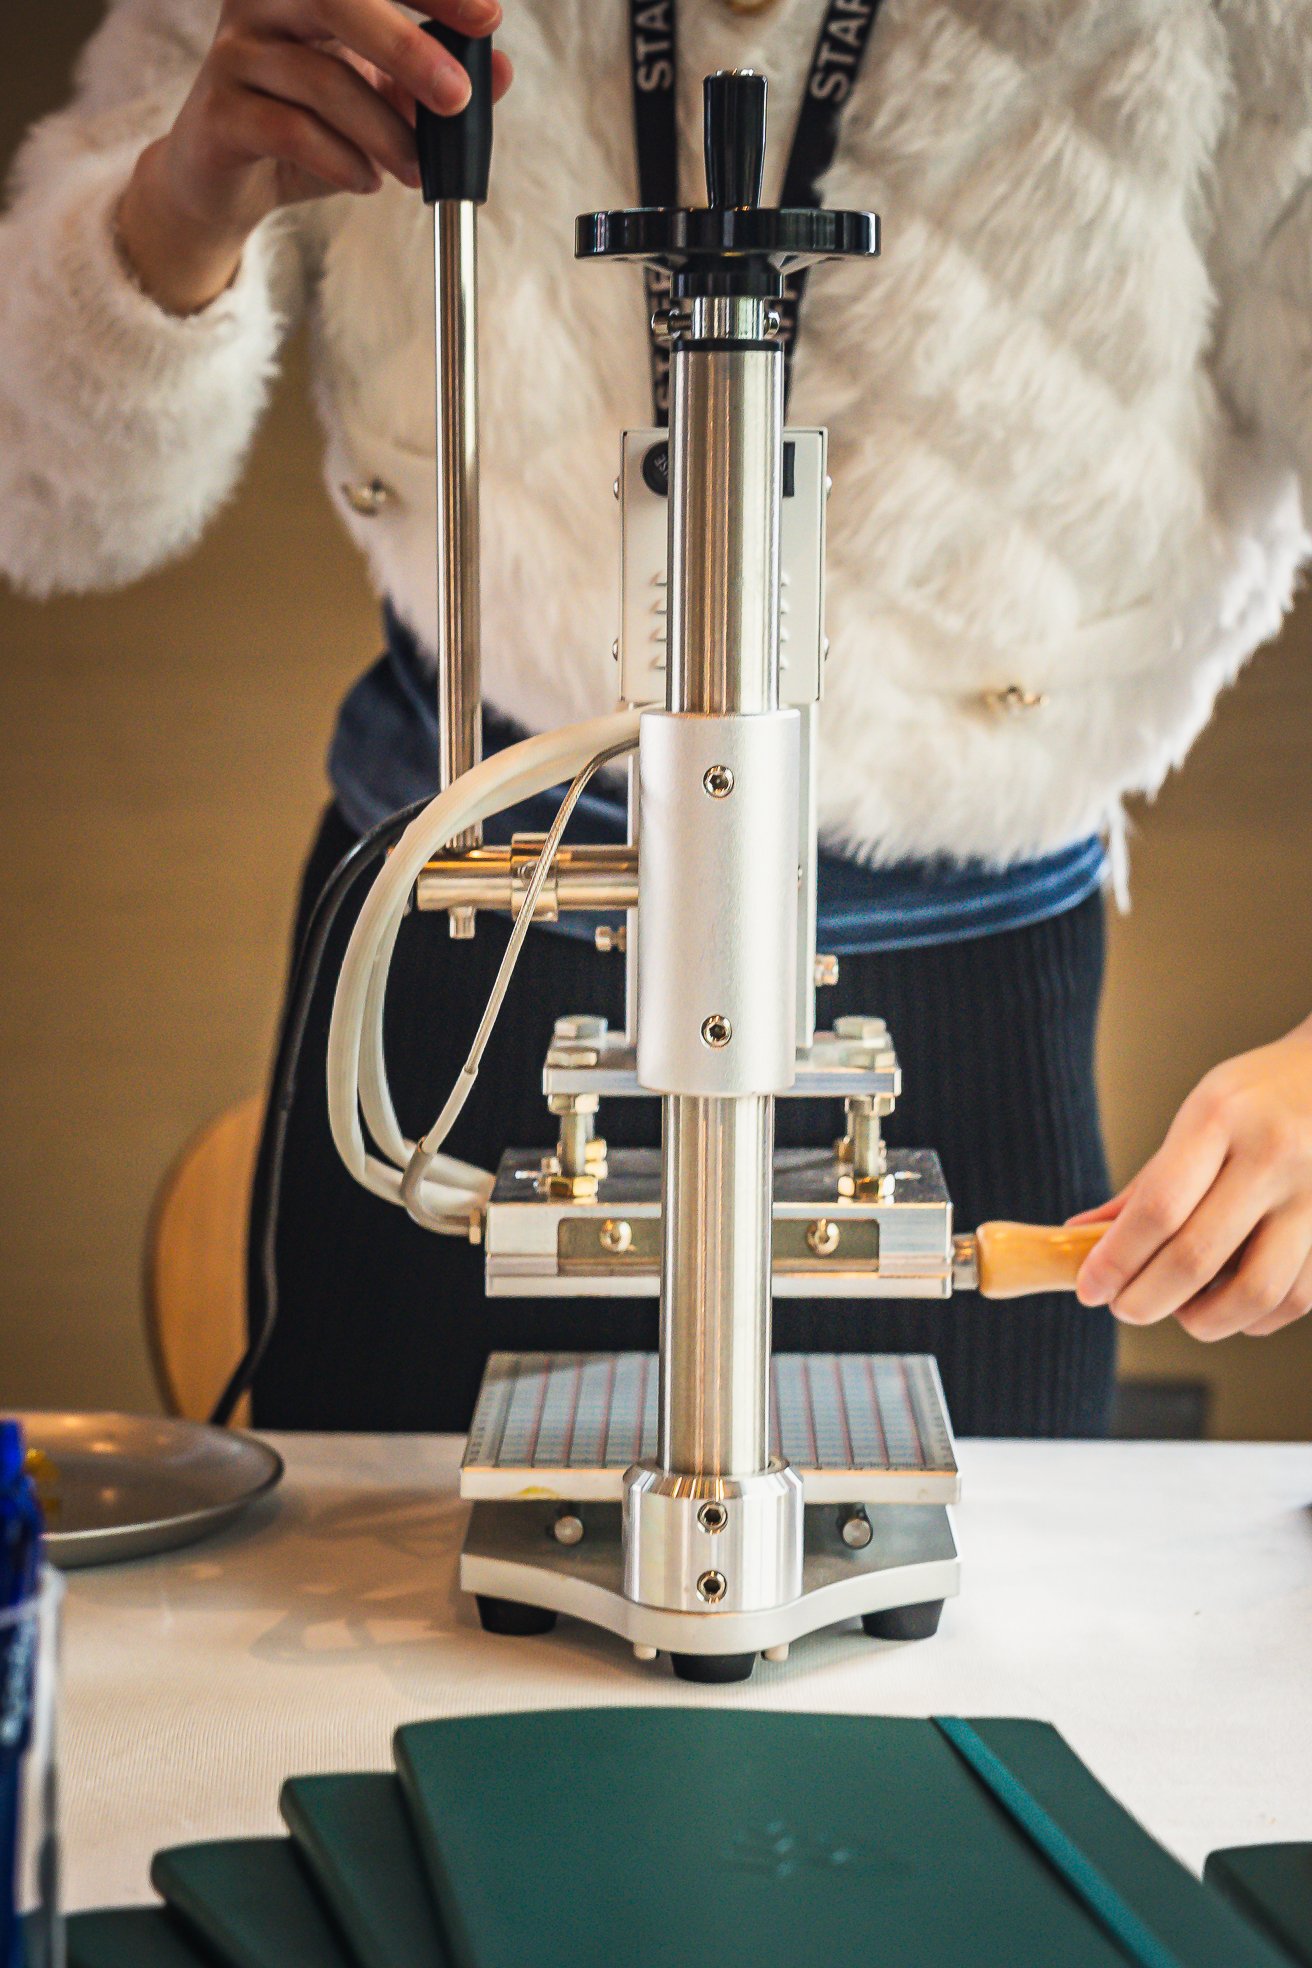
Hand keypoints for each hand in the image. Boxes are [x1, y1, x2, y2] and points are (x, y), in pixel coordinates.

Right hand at [117, 0, 512, 314]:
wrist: (223, 181)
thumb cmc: (306, 126)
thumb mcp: (380, 101)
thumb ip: (433, 83)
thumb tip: (499, 70)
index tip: (487, 17)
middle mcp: (261, 2)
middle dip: (407, 47)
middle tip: (457, 98)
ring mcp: (234, 54)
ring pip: (320, 78)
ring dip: (383, 131)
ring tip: (415, 170)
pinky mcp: (219, 114)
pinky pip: (290, 130)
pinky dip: (341, 160)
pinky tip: (366, 180)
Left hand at [1072, 1019, 1311, 1339]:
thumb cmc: (1258, 1099)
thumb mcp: (1198, 1114)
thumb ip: (1148, 1181)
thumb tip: (1078, 1236)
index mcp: (1220, 1117)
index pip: (1157, 1207)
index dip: (1115, 1259)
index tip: (1090, 1287)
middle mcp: (1272, 1155)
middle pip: (1196, 1256)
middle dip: (1145, 1299)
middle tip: (1123, 1307)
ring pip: (1254, 1291)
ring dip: (1204, 1320)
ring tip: (1179, 1312)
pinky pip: (1296, 1297)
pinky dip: (1254, 1317)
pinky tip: (1229, 1305)